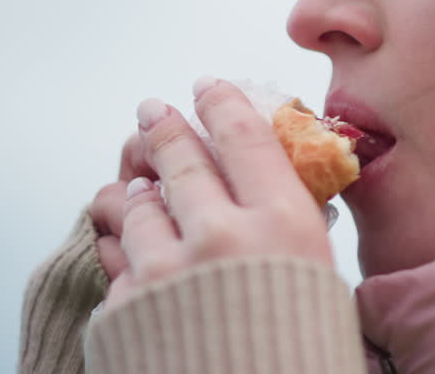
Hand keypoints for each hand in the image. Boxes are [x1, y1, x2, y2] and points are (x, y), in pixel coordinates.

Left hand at [102, 77, 332, 310]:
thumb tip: (272, 193)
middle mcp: (221, 237)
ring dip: (137, 194)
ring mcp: (166, 272)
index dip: (222, 104)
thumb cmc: (302, 358)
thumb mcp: (319, 277)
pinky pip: (115, 259)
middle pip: (183, 160)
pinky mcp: (126, 308)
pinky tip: (125, 249)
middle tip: (153, 111)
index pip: (245, 138)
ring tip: (138, 188)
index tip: (208, 88)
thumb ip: (291, 229)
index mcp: (281, 225)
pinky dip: (121, 250)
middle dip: (164, 129)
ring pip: (138, 206)